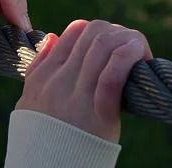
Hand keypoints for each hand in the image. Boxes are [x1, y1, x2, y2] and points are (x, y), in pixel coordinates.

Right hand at [16, 19, 151, 142]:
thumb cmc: (42, 139)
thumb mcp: (30, 102)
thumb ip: (39, 68)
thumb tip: (53, 36)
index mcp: (44, 76)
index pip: (75, 32)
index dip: (100, 32)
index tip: (113, 46)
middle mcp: (59, 81)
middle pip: (94, 33)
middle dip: (119, 34)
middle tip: (132, 51)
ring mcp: (77, 97)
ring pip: (103, 46)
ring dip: (130, 42)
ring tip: (140, 56)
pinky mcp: (99, 115)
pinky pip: (113, 76)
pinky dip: (129, 58)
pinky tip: (142, 59)